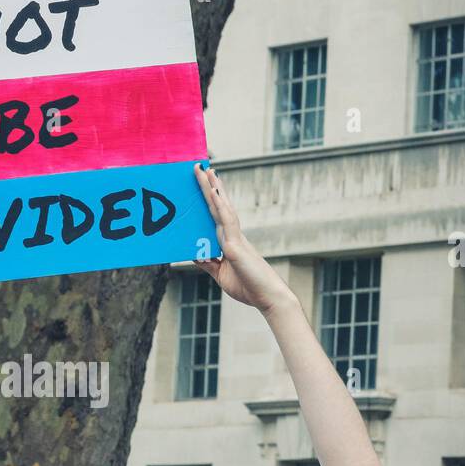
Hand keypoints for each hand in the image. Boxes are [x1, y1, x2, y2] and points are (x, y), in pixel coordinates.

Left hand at [192, 164, 297, 317]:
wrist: (269, 298)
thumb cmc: (249, 287)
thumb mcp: (220, 274)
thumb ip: (208, 264)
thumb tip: (195, 254)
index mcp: (228, 242)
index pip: (215, 216)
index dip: (211, 199)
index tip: (205, 182)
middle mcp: (232, 236)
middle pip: (217, 206)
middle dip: (209, 187)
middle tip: (201, 167)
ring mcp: (235, 238)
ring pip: (222, 208)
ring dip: (213, 188)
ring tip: (206, 170)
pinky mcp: (236, 246)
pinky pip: (226, 221)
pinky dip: (219, 206)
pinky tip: (213, 192)